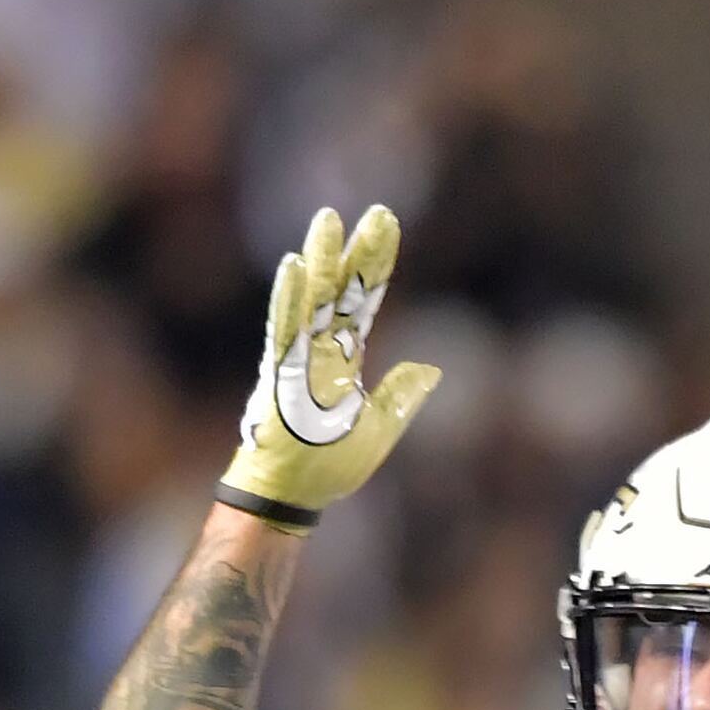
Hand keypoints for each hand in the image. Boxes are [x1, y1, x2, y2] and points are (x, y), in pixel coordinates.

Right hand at [224, 204, 441, 519]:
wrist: (295, 496)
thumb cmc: (327, 465)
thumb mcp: (380, 429)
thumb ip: (400, 396)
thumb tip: (429, 369)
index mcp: (343, 357)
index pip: (364, 301)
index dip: (376, 264)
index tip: (387, 225)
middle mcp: (321, 350)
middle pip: (342, 291)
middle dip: (358, 253)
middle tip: (378, 213)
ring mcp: (298, 359)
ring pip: (312, 300)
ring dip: (320, 261)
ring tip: (328, 220)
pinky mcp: (280, 375)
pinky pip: (285, 331)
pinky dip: (289, 299)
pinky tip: (294, 267)